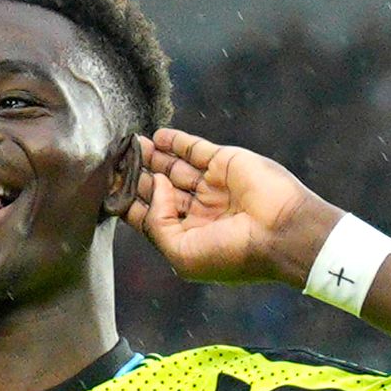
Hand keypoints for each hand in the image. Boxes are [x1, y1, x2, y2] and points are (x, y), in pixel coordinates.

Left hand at [125, 128, 340, 286]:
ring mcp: (213, 186)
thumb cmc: (233, 253)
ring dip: (152, 156)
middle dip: (137, 176)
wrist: (282, 233)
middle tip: (114, 160)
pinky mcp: (225, 163)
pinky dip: (175, 141)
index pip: (151, 217)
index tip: (108, 188)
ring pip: (174, 167)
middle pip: (159, 189)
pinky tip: (155, 136)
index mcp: (190, 238)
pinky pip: (195, 148)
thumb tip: (155, 185)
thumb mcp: (182, 253)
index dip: (130, 201)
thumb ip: (157, 222)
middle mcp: (200, 212)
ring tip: (130, 144)